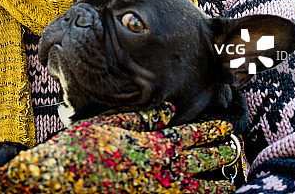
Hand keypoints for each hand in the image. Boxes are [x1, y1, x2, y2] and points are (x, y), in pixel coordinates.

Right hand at [0, 103, 239, 193]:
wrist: (60, 180)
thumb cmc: (81, 147)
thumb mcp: (110, 122)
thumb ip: (144, 117)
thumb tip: (170, 108)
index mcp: (154, 144)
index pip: (194, 135)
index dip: (213, 130)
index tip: (225, 126)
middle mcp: (162, 170)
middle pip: (205, 162)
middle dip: (224, 154)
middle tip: (234, 147)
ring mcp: (159, 192)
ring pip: (203, 189)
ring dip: (219, 182)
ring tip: (230, 178)